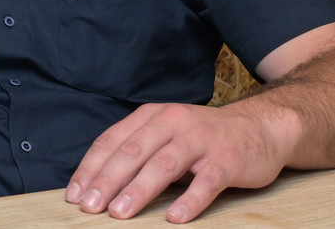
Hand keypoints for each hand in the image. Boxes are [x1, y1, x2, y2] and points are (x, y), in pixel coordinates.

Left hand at [64, 101, 297, 222]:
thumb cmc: (202, 139)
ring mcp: (201, 139)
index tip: (75, 194)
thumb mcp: (165, 134)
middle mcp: (173, 122)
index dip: (91, 167)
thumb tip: (97, 184)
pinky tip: (175, 218)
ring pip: (164, 164)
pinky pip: (206, 182)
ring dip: (139, 190)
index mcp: (152, 116)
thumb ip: (137, 150)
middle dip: (108, 180)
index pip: (113, 140)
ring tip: (120, 213)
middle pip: (134, 151)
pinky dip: (190, 200)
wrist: (260, 128)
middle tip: (90, 207)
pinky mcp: (228, 158)